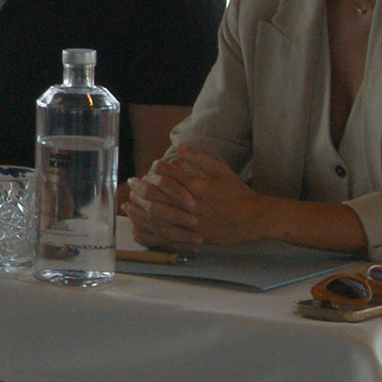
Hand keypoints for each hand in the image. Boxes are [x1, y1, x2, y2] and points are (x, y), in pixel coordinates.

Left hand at [128, 146, 272, 247]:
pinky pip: (166, 235)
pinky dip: (150, 233)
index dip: (154, 170)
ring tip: (128, 204)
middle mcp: (191, 203)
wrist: (253, 219)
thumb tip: (180, 146)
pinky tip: (138, 230)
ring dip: (140, 209)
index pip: (167, 174)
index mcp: (198, 185)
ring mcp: (191, 221)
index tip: (149, 169)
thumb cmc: (237, 193)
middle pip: (157, 194)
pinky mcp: (193, 235)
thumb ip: (199, 158)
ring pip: (157, 215)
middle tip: (131, 183)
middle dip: (140, 188)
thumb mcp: (221, 170)